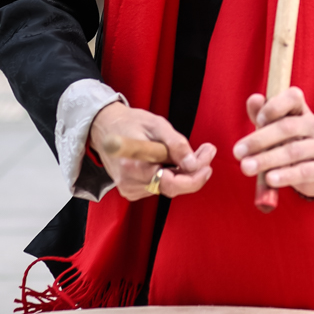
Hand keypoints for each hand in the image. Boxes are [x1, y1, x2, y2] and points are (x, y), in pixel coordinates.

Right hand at [89, 101, 214, 201]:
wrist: (105, 127)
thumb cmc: (130, 122)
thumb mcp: (157, 125)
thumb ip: (176, 144)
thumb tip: (193, 164)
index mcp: (134, 165)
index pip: (171, 183)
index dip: (194, 178)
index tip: (208, 164)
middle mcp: (130, 181)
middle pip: (172, 187)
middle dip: (194, 173)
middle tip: (206, 152)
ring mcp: (129, 188)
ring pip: (167, 188)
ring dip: (183, 173)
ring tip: (191, 153)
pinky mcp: (131, 190)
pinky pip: (159, 187)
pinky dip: (170, 175)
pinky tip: (171, 161)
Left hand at [233, 87, 313, 198]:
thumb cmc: (288, 143)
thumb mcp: (273, 127)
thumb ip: (260, 113)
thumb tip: (253, 99)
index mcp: (300, 109)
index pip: (293, 97)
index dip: (273, 107)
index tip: (257, 120)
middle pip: (287, 127)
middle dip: (259, 140)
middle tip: (238, 153)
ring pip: (293, 151)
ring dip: (267, 159)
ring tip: (247, 167)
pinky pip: (303, 172)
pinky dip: (285, 176)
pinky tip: (269, 179)